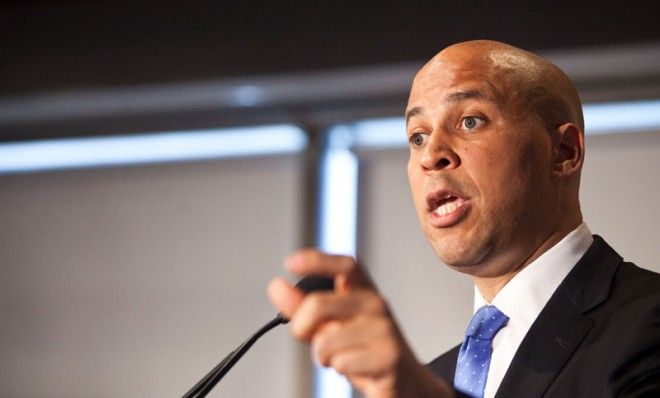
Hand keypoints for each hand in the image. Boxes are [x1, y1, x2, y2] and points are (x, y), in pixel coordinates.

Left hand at [267, 249, 453, 397]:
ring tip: (341, 358)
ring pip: (326, 341)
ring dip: (323, 357)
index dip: (318, 261)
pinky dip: (340, 370)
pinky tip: (357, 370)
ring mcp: (384, 330)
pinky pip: (341, 362)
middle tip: (308, 338)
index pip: (345, 266)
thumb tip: (276, 286)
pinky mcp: (389, 357)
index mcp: (363, 291)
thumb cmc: (363, 351)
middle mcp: (376, 304)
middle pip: (318, 305)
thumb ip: (302, 307)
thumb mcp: (330, 326)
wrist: (406, 384)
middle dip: (301, 327)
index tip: (291, 263)